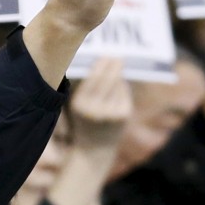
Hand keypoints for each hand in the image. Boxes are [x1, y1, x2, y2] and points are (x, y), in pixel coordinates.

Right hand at [43, 59, 130, 204]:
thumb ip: (89, 85)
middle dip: (114, 65)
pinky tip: (118, 90)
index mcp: (80, 104)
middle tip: (118, 56)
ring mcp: (111, 113)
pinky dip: (122, 88)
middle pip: (107, 79)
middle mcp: (95, 109)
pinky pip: (124, 94)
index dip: (101, 65)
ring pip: (118, 85)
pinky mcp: (124, 116)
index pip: (93, 78)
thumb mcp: (79, 104)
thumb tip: (106, 59)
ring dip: (117, 77)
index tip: (106, 54)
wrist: (95, 150)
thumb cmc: (85, 120)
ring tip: (115, 73)